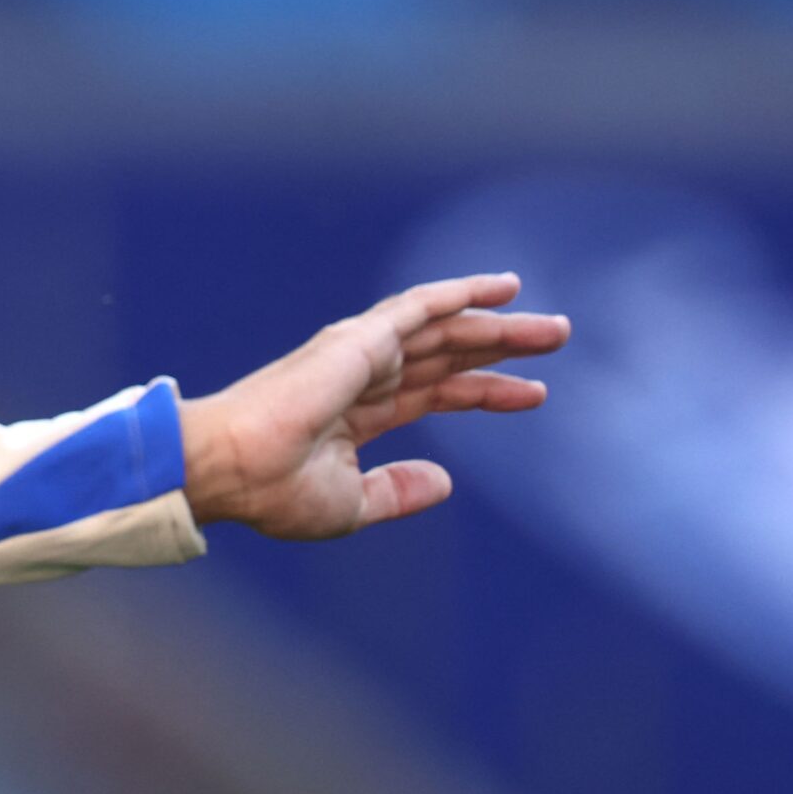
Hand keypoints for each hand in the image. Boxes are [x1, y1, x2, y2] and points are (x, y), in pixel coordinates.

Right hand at [179, 272, 570, 538]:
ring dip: (500, 322)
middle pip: (451, 354)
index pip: (438, 394)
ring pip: (446, 328)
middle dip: (504, 346)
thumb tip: (445, 482)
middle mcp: (366, 374)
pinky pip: (421, 306)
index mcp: (360, 413)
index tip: (533, 394)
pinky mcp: (361, 338)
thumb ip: (397, 491)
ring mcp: (363, 352)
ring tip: (554, 326)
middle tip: (558, 337)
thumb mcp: (350, 504)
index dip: (486, 392)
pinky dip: (461, 293)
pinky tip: (501, 289)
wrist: (233, 469)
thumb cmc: (274, 492)